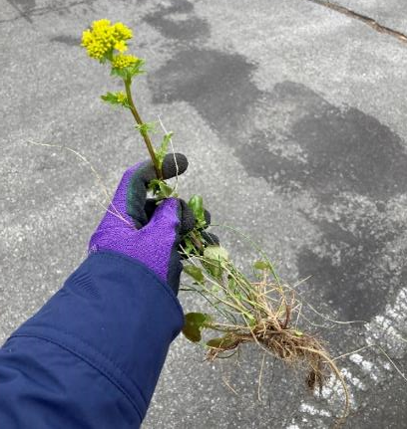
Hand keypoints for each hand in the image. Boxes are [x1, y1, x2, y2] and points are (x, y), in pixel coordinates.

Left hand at [89, 153, 195, 293]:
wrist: (128, 320)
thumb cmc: (141, 272)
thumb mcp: (158, 237)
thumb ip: (169, 215)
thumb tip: (172, 207)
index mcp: (122, 216)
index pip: (137, 180)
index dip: (158, 167)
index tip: (182, 163)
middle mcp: (129, 227)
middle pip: (157, 203)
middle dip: (182, 206)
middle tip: (197, 218)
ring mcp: (142, 245)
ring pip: (168, 224)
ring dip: (190, 225)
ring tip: (205, 234)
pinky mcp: (153, 262)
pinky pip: (172, 243)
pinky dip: (188, 242)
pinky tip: (207, 247)